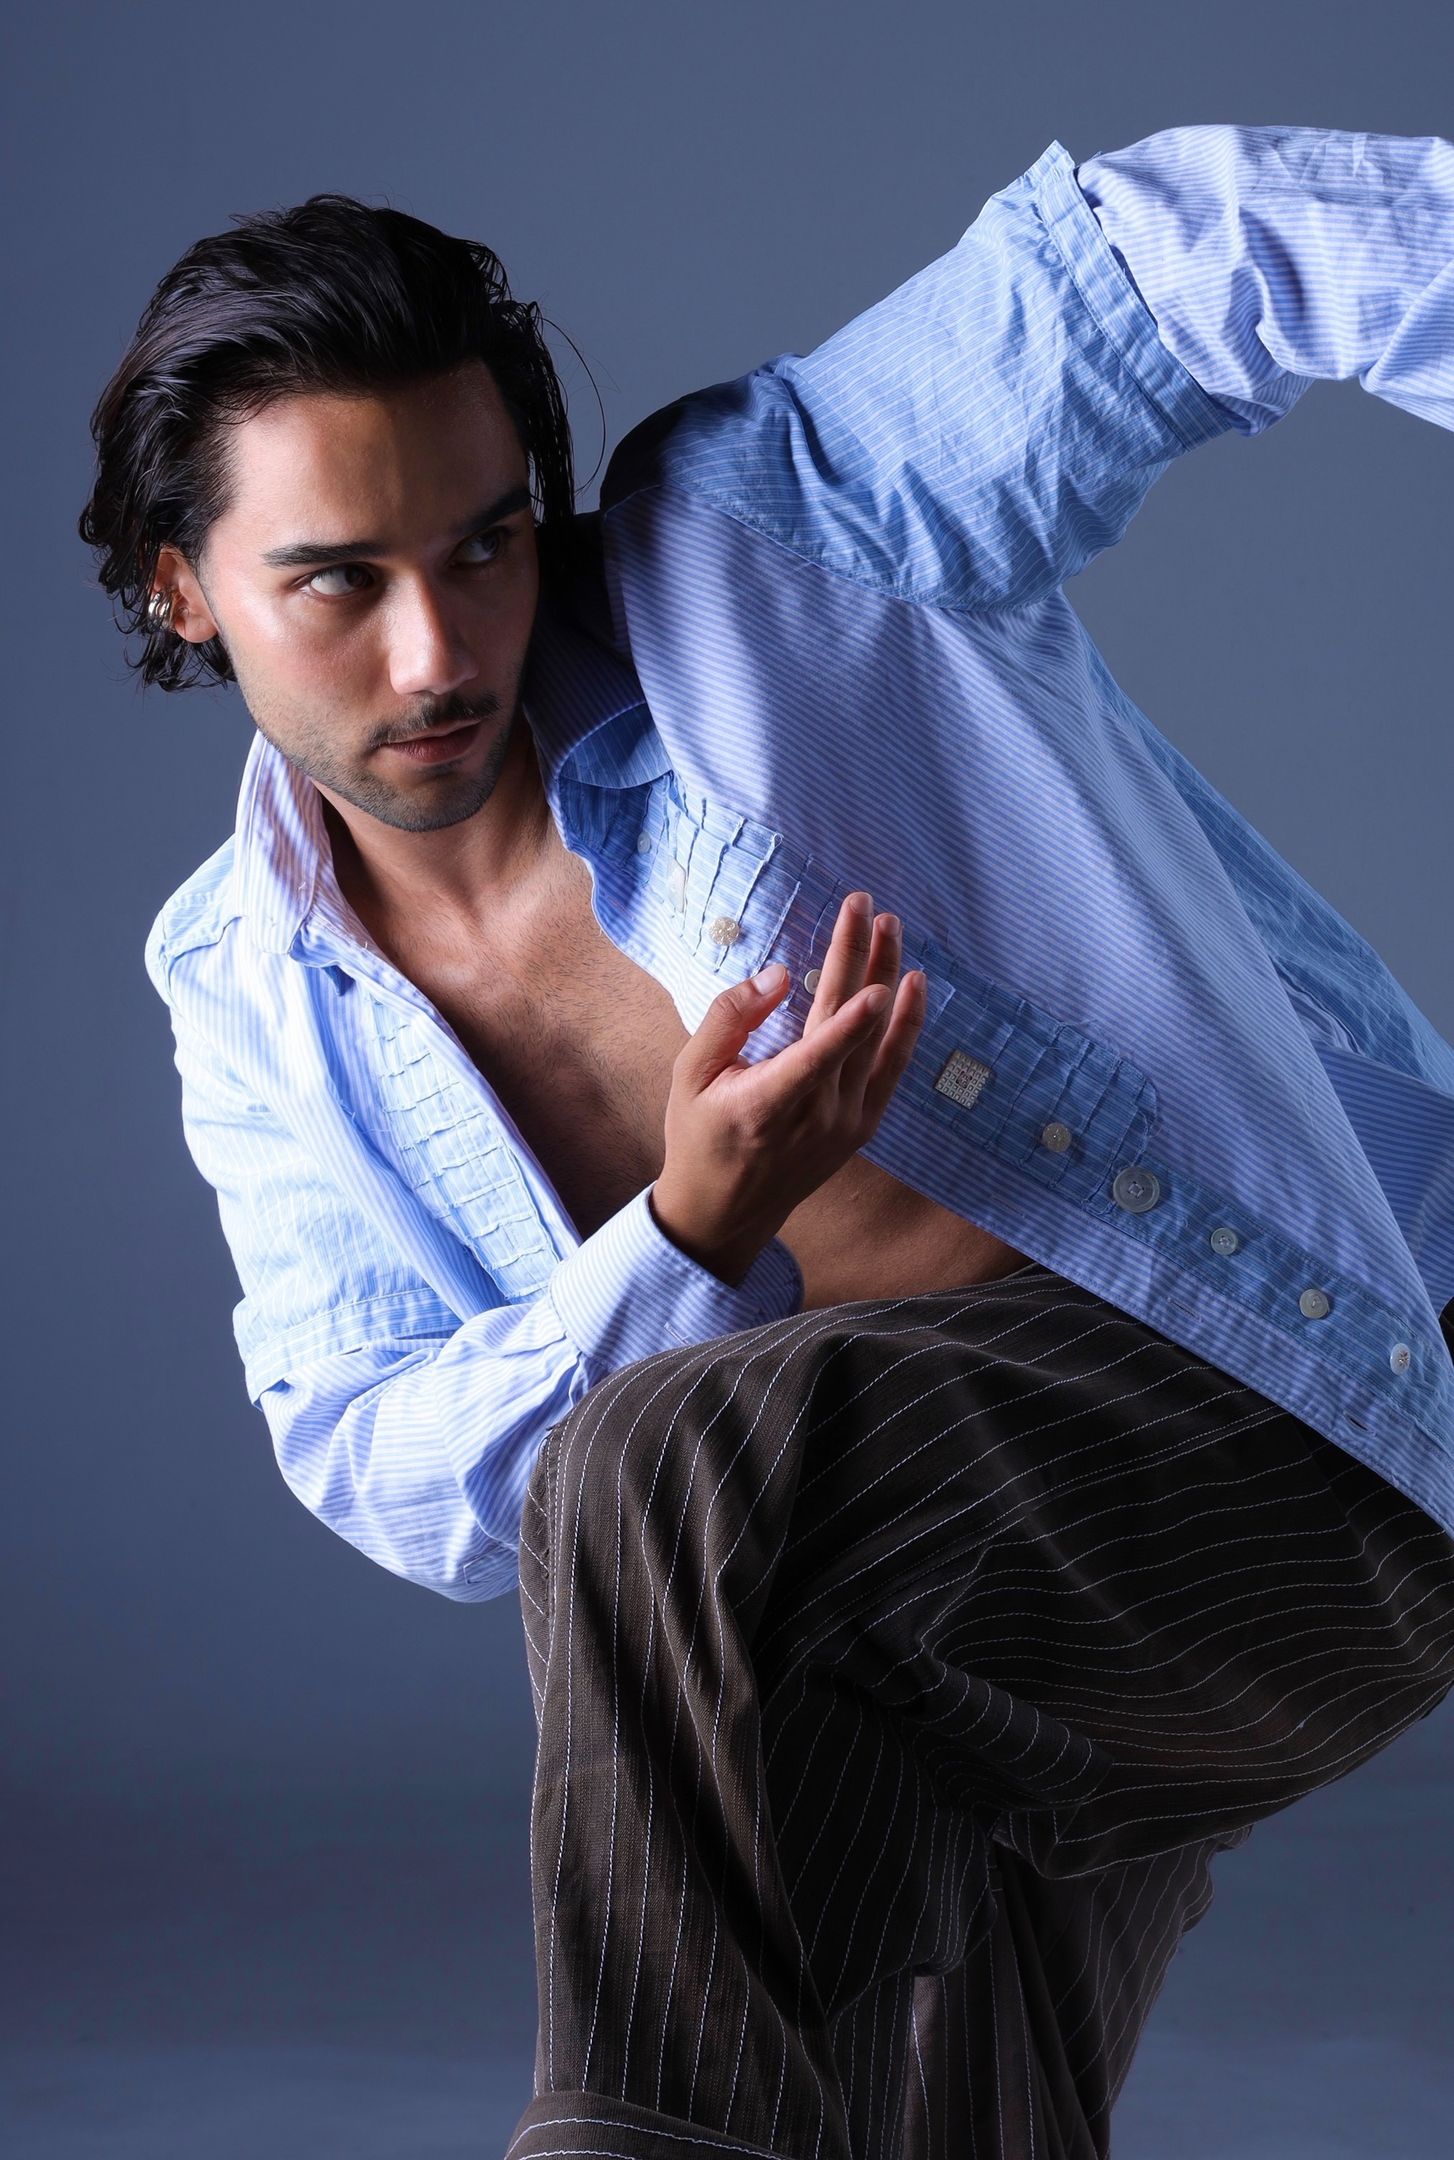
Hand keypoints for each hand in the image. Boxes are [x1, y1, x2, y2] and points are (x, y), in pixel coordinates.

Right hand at [650, 890, 926, 1282]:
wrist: (727, 1210)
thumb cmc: (700, 1134)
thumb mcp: (690, 1075)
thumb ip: (729, 1020)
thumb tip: (778, 975)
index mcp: (769, 1104)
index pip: (818, 1057)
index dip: (851, 1023)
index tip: (878, 985)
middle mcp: (819, 1116)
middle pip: (853, 1028)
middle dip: (863, 961)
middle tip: (869, 908)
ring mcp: (847, 1123)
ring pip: (880, 1042)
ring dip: (889, 978)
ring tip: (891, 929)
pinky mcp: (862, 1126)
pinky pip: (892, 1068)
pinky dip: (907, 1026)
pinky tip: (912, 986)